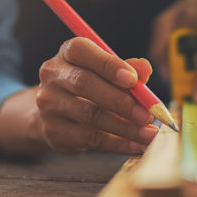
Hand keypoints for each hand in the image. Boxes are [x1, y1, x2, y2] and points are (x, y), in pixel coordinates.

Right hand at [34, 37, 158, 153]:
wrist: (57, 113)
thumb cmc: (90, 85)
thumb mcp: (106, 72)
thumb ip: (127, 69)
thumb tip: (145, 68)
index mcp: (66, 53)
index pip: (81, 50)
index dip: (108, 64)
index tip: (133, 79)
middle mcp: (52, 75)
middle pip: (84, 83)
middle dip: (120, 101)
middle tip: (147, 114)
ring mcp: (48, 104)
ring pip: (89, 115)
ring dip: (124, 127)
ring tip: (148, 133)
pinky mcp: (53, 131)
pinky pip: (89, 139)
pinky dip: (116, 144)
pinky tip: (136, 145)